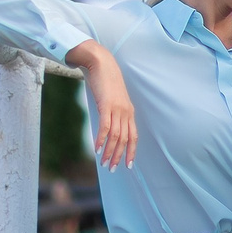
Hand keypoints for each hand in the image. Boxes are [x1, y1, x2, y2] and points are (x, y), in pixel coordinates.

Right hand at [69, 42, 135, 168]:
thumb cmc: (106, 82)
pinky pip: (106, 126)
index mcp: (129, 112)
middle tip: (112, 168)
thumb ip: (113, 112)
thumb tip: (108, 127)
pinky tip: (98, 148)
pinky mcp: (107, 105)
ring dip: (109, 151)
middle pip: (125, 139)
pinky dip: (102, 139)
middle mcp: (126, 112)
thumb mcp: (113, 99)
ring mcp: (117, 109)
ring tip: (104, 163)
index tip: (128, 165)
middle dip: (119, 156)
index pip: (133, 136)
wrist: (102, 64)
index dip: (131, 152)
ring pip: (116, 136)